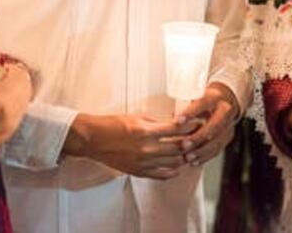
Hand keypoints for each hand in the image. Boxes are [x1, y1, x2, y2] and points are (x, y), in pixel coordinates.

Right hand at [63, 113, 187, 178]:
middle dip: (191, 142)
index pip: (177, 130)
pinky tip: (178, 167)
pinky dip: (172, 172)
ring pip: (173, 163)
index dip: (191, 126)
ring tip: (191, 151)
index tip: (198, 123)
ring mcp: (143, 162)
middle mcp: (146, 149)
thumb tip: (175, 124)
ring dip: (184, 157)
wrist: (93, 139)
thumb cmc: (113, 125)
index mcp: (146, 131)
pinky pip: (161, 175)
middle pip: (178, 148)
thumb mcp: (137, 117)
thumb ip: (157, 122)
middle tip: (199, 137)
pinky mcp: (138, 172)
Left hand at [177, 83, 240, 166]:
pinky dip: (206, 156)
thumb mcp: (197, 96)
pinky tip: (195, 161)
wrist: (226, 100)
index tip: (178, 121)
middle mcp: (225, 110)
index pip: (203, 104)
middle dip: (198, 137)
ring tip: (188, 157)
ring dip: (202, 150)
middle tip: (184, 145)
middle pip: (214, 125)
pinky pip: (218, 149)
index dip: (190, 113)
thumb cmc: (205, 99)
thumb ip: (185, 105)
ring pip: (217, 140)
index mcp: (214, 97)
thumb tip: (169, 117)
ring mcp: (229, 124)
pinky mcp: (228, 136)